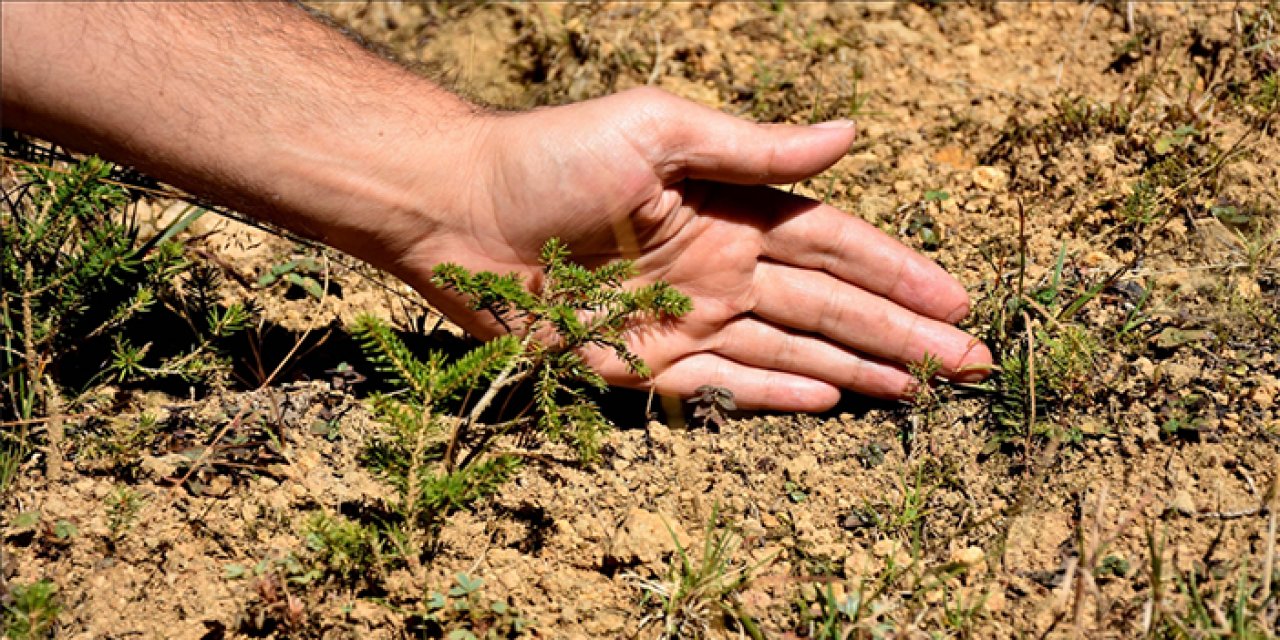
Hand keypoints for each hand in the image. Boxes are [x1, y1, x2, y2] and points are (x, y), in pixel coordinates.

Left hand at [402, 88, 991, 410]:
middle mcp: (720, 267)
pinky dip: (777, 393)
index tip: (957, 299)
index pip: (835, 244)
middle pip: (830, 304)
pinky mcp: (642, 364)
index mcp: (731, 209)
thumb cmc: (554, 154)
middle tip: (971, 361)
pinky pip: (723, 386)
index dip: (898, 272)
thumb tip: (851, 134)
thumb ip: (752, 147)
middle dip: (901, 332)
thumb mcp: (659, 130)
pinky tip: (831, 400)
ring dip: (858, 366)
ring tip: (920, 389)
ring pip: (791, 347)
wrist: (458, 208)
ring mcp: (685, 319)